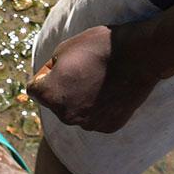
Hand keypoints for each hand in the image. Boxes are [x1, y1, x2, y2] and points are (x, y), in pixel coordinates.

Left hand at [25, 24, 160, 132]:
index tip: (64, 63)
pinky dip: (100, 106)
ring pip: (76, 111)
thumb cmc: (100, 46)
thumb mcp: (64, 48)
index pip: (34, 88)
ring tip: (100, 79)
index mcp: (51, 95)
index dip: (46, 73)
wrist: (139, 55)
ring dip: (81, 99)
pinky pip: (96, 117)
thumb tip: (49, 81)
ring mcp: (88, 124)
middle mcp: (66, 115)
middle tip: (84, 69)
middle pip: (56, 102)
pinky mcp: (108, 127)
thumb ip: (49, 69)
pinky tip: (111, 90)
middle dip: (63, 88)